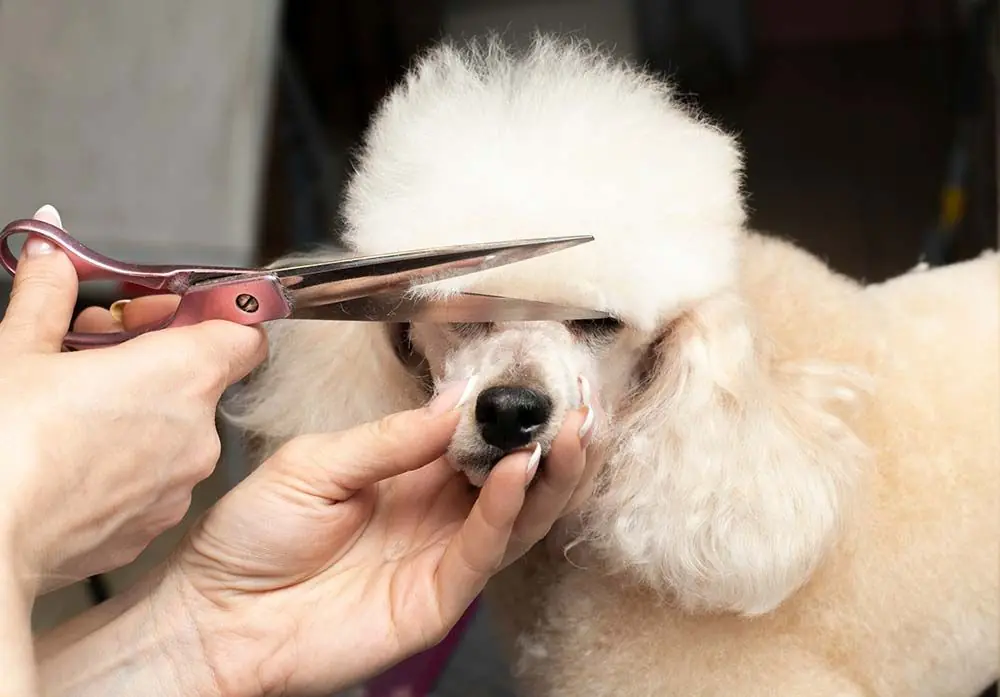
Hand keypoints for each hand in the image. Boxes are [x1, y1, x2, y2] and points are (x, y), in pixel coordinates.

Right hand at [0, 205, 266, 594]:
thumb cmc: (5, 447)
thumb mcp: (18, 349)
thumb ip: (48, 294)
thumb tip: (51, 252)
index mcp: (181, 375)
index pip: (243, 333)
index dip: (206, 315)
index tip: (164, 312)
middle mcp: (196, 433)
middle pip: (200, 379)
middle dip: (151, 358)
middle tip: (94, 349)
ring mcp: (178, 486)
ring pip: (175, 430)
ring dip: (137, 410)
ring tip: (74, 404)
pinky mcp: (150, 527)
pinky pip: (153, 479)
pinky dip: (126, 461)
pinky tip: (73, 455)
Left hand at [146, 392, 587, 696]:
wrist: (217, 615)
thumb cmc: (253, 537)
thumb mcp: (316, 463)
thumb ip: (389, 438)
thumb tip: (454, 402)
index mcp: (407, 474)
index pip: (475, 437)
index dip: (509, 410)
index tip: (536, 376)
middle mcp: (435, 513)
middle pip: (513, 476)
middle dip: (551, 440)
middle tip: (579, 404)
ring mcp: (441, 556)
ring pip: (517, 515)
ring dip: (550, 473)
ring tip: (572, 431)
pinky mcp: (437, 597)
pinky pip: (484, 550)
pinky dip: (506, 511)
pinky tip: (518, 472)